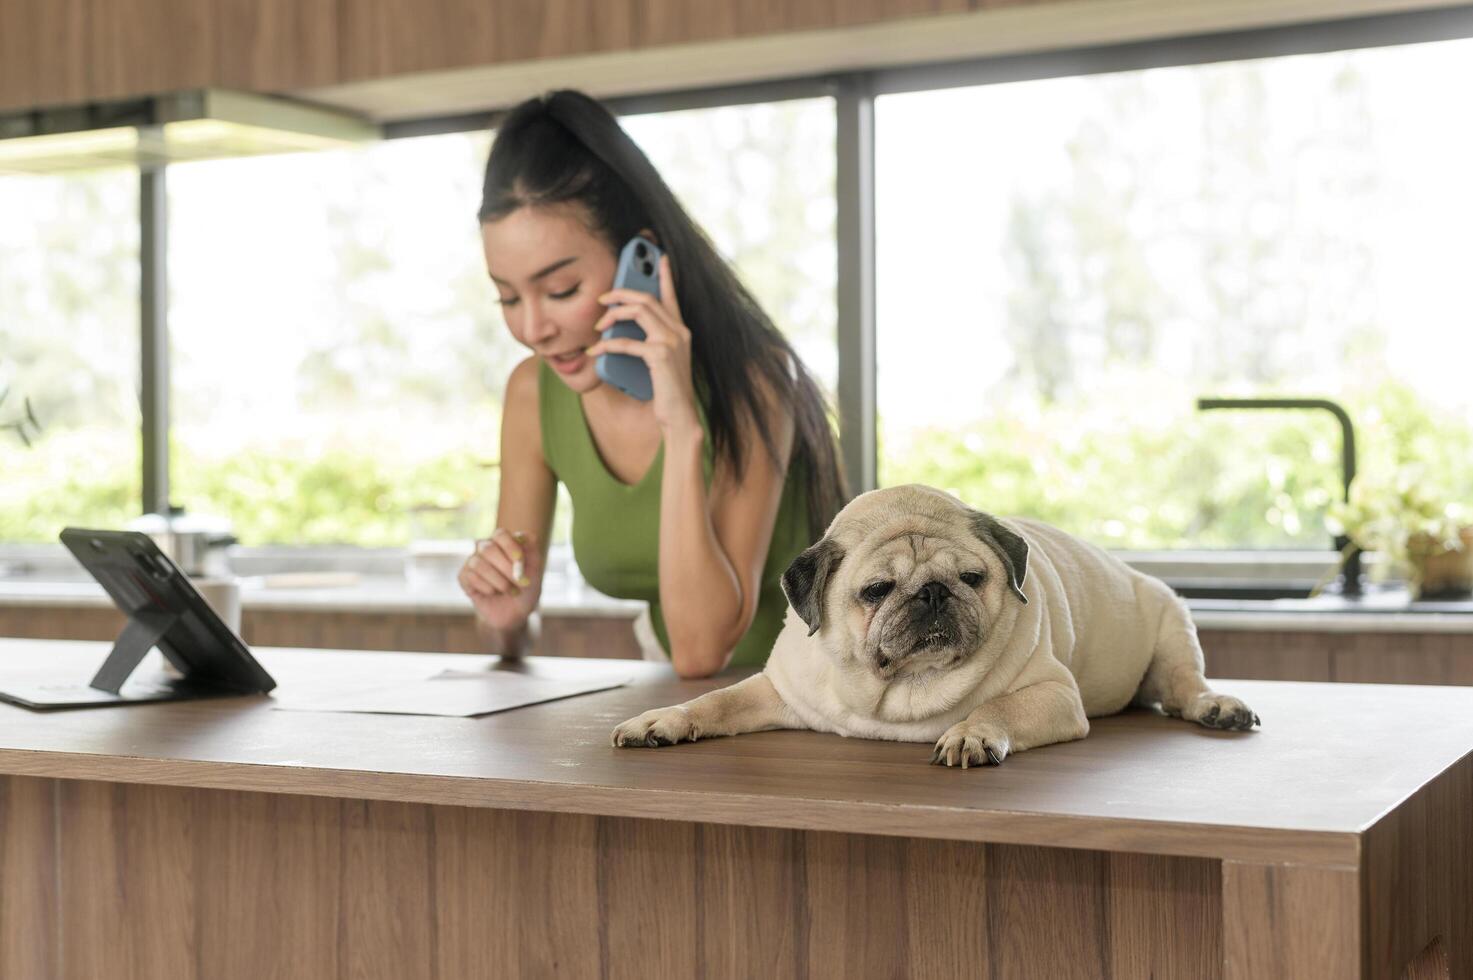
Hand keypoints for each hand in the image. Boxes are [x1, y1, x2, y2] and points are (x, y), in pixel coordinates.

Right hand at [457, 528, 541, 632]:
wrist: (515, 613)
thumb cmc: (526, 589)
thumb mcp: (535, 570)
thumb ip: (532, 551)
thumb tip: (525, 536)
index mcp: (503, 542)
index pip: (500, 535)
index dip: (510, 547)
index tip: (520, 562)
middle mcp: (485, 548)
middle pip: (487, 548)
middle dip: (506, 568)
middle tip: (520, 583)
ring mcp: (473, 562)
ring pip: (478, 564)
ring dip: (499, 581)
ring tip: (511, 591)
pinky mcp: (464, 577)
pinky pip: (470, 577)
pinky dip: (487, 588)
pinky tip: (494, 593)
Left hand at [586, 255, 701, 440]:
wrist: (679, 416)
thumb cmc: (667, 391)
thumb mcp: (659, 362)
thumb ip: (648, 343)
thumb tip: (618, 331)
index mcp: (681, 331)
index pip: (671, 296)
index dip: (665, 274)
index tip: (658, 257)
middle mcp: (680, 332)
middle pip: (647, 299)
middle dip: (621, 293)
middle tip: (603, 299)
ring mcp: (672, 343)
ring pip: (639, 311)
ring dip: (613, 314)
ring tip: (598, 324)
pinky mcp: (660, 356)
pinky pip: (627, 342)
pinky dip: (607, 344)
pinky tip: (595, 349)